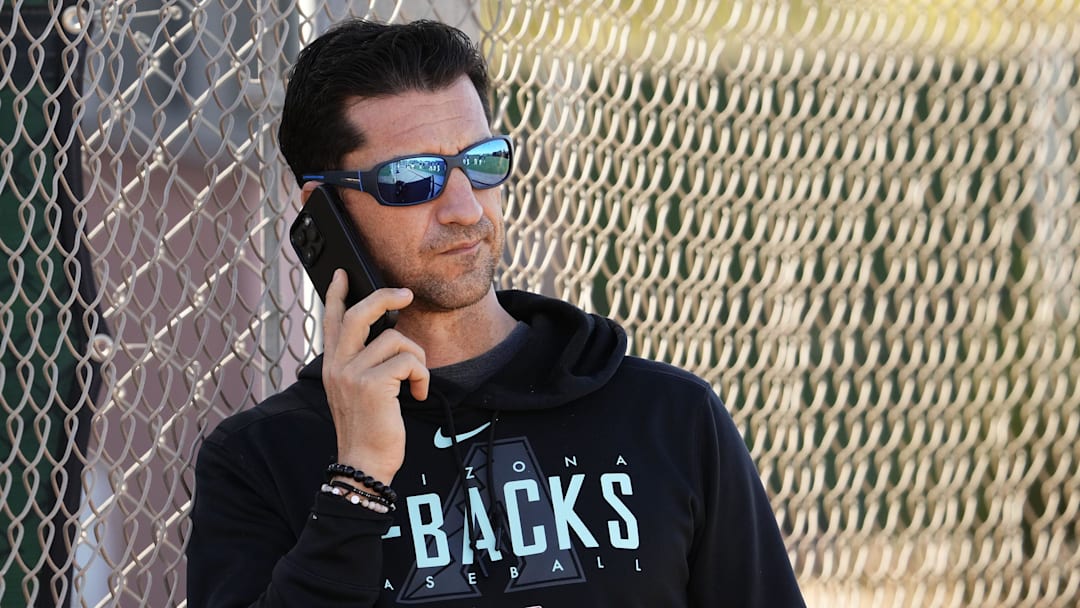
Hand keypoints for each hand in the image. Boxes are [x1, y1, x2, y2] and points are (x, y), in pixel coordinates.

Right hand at [321, 269, 428, 483]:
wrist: (364, 464)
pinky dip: (421, 377)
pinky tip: (417, 395)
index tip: (342, 274)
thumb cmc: (368, 430)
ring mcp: (352, 374)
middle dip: (385, 297)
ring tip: (416, 382)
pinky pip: (409, 362)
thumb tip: (388, 338)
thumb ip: (363, 366)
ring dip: (417, 359)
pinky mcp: (372, 384)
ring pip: (396, 340)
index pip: (331, 321)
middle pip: (359, 314)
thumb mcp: (357, 393)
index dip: (336, 294)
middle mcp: (337, 366)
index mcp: (332, 366)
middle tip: (406, 295)